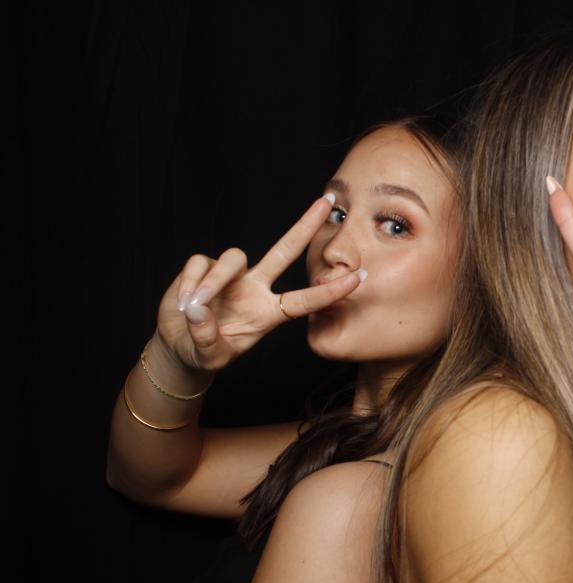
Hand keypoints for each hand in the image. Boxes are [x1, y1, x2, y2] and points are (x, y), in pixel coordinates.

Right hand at [155, 195, 362, 372]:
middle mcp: (256, 288)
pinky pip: (201, 263)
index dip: (330, 291)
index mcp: (269, 312)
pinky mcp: (204, 267)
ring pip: (233, 258)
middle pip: (285, 250)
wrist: (179, 346)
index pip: (305, 299)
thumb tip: (197, 309)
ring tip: (193, 307)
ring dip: (213, 282)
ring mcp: (232, 276)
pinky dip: (190, 283)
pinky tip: (182, 304)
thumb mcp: (210, 357)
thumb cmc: (205, 352)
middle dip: (306, 225)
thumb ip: (207, 337)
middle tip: (328, 201)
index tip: (358, 277)